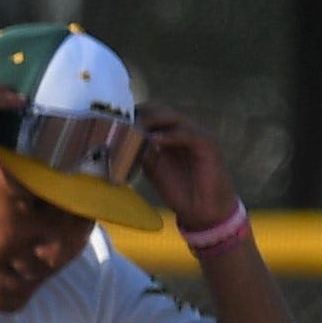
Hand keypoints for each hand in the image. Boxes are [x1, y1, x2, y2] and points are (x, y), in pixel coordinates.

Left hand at [133, 104, 244, 236]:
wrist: (202, 211)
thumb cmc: (180, 190)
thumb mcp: (153, 168)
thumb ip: (141, 151)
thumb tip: (122, 139)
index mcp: (171, 135)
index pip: (152, 114)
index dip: (134, 114)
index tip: (113, 118)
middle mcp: (184, 131)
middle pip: (161, 111)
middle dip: (141, 113)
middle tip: (122, 120)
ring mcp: (197, 136)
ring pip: (174, 118)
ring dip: (153, 120)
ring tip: (135, 126)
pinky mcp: (208, 145)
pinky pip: (188, 134)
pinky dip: (171, 135)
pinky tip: (155, 139)